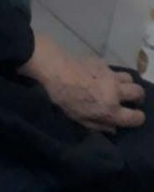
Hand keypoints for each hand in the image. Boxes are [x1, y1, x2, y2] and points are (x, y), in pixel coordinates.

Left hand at [21, 33, 145, 131]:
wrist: (52, 69)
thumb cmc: (62, 97)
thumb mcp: (77, 118)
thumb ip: (98, 125)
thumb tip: (113, 128)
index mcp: (110, 109)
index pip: (136, 117)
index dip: (137, 119)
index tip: (132, 117)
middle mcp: (115, 92)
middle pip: (139, 93)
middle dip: (136, 98)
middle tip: (128, 100)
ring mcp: (110, 75)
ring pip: (130, 78)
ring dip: (127, 84)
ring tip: (117, 87)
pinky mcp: (102, 63)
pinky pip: (114, 69)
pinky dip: (112, 74)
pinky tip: (101, 77)